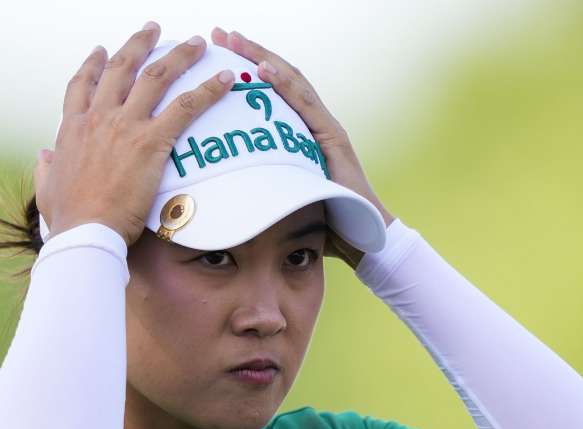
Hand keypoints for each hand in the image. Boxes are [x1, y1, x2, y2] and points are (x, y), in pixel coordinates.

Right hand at [34, 22, 234, 244]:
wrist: (85, 231)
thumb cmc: (68, 219)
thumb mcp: (47, 188)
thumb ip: (45, 168)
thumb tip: (42, 156)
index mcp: (73, 128)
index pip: (82, 85)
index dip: (93, 64)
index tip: (102, 50)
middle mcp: (99, 118)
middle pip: (121, 68)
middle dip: (139, 44)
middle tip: (154, 30)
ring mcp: (125, 126)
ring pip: (156, 77)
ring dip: (179, 55)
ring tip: (196, 43)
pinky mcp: (151, 141)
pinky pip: (186, 107)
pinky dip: (208, 91)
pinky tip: (224, 79)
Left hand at [210, 27, 394, 267]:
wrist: (363, 240)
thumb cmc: (323, 224)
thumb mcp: (280, 196)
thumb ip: (260, 183)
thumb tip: (219, 185)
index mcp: (303, 133)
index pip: (273, 90)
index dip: (247, 67)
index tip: (219, 50)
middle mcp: (316, 124)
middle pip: (280, 77)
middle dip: (249, 52)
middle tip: (219, 33)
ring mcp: (327, 128)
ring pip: (292, 82)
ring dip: (262, 57)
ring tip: (234, 40)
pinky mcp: (334, 139)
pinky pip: (306, 106)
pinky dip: (284, 85)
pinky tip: (262, 68)